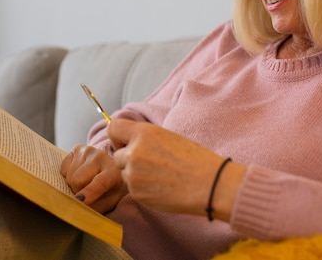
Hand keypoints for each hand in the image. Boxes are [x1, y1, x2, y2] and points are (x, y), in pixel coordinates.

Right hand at [60, 145, 127, 213]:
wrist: (110, 170)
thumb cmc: (109, 189)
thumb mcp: (108, 202)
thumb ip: (94, 207)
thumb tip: (77, 208)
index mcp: (113, 172)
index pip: (100, 182)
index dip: (89, 192)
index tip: (80, 200)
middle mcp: (101, 157)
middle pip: (77, 180)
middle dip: (76, 191)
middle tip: (84, 192)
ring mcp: (88, 150)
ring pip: (69, 175)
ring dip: (72, 184)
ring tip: (83, 182)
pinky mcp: (77, 148)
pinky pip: (63, 168)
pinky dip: (67, 175)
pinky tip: (79, 173)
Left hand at [107, 119, 243, 218]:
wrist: (208, 184)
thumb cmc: (194, 158)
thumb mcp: (167, 136)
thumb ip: (144, 138)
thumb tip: (128, 143)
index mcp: (143, 133)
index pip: (112, 128)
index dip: (118, 137)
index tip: (125, 143)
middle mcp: (134, 152)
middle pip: (117, 155)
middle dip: (128, 159)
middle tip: (150, 163)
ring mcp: (133, 175)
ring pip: (125, 173)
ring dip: (135, 174)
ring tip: (160, 175)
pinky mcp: (137, 193)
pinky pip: (132, 188)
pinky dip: (142, 188)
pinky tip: (161, 186)